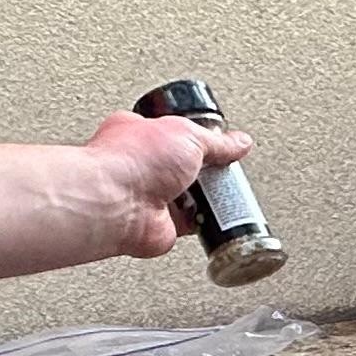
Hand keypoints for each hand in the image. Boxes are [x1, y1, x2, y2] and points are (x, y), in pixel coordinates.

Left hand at [76, 109, 251, 261]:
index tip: (219, 142)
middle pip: (184, 166)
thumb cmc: (131, 162)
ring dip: (205, 197)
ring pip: (189, 195)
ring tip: (220, 192)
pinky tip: (213, 216)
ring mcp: (150, 196)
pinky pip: (190, 223)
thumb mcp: (188, 135)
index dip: (198, 137)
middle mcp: (141, 165)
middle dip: (204, 170)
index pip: (174, 132)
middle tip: (223, 170)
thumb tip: (239, 142)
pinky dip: (204, 222)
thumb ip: (217, 142)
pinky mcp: (161, 223)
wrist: (116, 204)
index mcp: (139, 132)